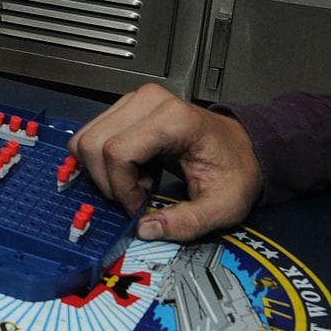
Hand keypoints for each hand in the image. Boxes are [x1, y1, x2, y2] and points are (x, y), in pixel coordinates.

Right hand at [70, 84, 262, 241]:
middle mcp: (149, 101)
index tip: (139, 206)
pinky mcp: (126, 107)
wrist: (243, 146)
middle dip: (107, 180)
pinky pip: (93, 134)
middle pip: (95, 143)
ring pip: (87, 138)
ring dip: (103, 170)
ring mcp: (134, 100)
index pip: (119, 152)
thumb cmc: (235, 169)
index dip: (122, 187)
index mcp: (176, 120)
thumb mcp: (222, 206)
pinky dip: (102, 160)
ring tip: (136, 180)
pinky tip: (132, 168)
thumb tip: (145, 229)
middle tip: (136, 195)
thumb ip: (186, 223)